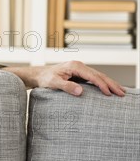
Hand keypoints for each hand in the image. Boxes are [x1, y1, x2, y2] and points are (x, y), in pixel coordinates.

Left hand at [2, 61, 125, 96]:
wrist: (39, 75)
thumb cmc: (45, 79)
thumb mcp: (53, 83)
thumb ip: (66, 86)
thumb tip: (80, 91)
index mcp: (75, 66)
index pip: (92, 76)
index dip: (102, 85)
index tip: (109, 93)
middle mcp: (79, 66)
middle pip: (99, 75)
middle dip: (111, 84)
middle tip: (122, 94)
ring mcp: (80, 69)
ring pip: (99, 76)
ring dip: (110, 84)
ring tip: (121, 92)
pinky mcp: (80, 74)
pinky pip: (94, 79)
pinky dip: (103, 84)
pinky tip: (110, 89)